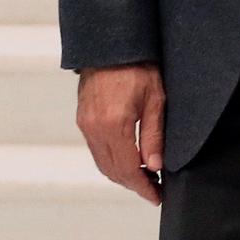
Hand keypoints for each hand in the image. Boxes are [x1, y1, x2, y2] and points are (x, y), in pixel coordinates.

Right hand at [77, 63, 165, 204]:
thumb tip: (154, 167)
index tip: (156, 197)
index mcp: (114, 125)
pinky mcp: (83, 118)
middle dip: (134, 184)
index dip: (143, 188)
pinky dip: (111, 160)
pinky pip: (96, 149)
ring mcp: (86, 124)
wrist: (111, 43)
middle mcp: (95, 128)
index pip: (129, 170)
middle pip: (113, 171)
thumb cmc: (137, 65)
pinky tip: (128, 158)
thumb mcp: (155, 100)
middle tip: (154, 189)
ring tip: (144, 176)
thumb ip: (154, 136)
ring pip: (102, 163)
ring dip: (122, 174)